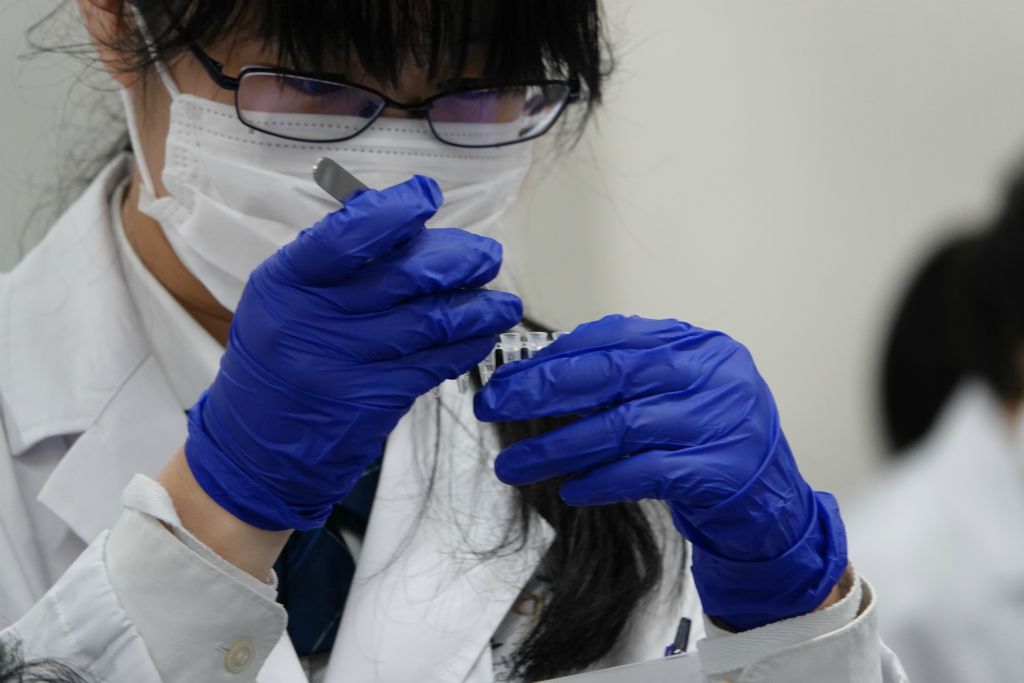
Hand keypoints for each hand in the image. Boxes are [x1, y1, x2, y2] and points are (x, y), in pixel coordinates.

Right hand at [185, 176, 522, 530]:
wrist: (256, 447)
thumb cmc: (278, 358)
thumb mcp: (284, 299)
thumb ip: (335, 261)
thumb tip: (406, 222)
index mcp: (285, 282)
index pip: (344, 237)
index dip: (392, 213)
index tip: (427, 196)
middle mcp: (311, 321)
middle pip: (402, 277)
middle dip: (457, 261)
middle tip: (487, 256)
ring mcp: (343, 365)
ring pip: (429, 323)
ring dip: (476, 309)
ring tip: (504, 303)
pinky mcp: (371, 402)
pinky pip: (432, 365)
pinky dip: (465, 347)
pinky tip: (481, 337)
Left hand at [474, 315, 846, 629]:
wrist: (773, 506)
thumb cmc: (713, 445)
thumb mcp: (677, 396)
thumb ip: (627, 378)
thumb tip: (545, 374)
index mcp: (698, 346)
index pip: (615, 337)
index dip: (557, 355)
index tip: (512, 375)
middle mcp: (711, 375)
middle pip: (611, 374)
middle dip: (542, 390)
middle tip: (495, 406)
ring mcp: (718, 421)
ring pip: (620, 427)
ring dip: (557, 448)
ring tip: (515, 463)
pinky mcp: (718, 470)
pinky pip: (643, 472)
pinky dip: (601, 481)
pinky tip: (571, 488)